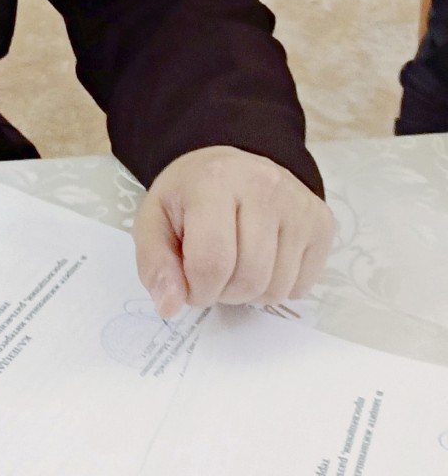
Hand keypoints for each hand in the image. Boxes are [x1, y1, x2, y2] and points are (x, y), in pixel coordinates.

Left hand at [133, 145, 333, 316]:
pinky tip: (264, 260)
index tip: (189, 281)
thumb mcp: (154, 221)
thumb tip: (170, 306)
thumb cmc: (190, 198)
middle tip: (213, 273)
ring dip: (251, 293)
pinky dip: (279, 286)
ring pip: (278, 288)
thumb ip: (154, 264)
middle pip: (249, 279)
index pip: (211, 264)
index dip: (196, 290)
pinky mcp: (321, 221)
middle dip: (224, 293)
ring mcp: (299, 203)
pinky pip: (302, 285)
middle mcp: (264, 185)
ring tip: (237, 264)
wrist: (230, 169)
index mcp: (214, 181)